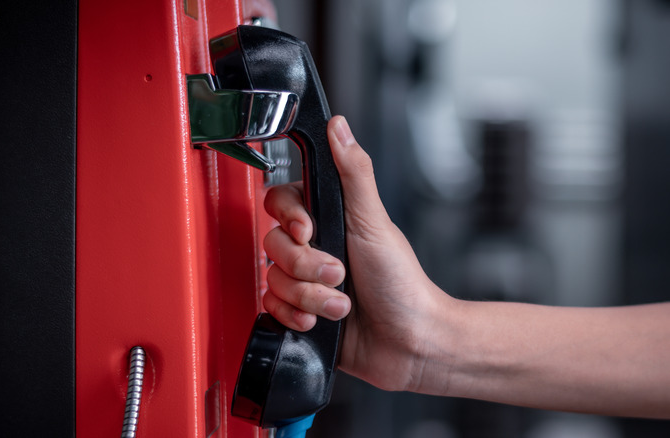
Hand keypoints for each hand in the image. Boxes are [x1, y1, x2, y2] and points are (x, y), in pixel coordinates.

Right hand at [262, 115, 453, 391]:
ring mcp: (304, 281)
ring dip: (309, 296)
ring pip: (273, 280)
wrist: (409, 344)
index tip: (310, 231)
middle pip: (274, 244)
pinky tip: (319, 322)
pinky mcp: (298, 312)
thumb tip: (339, 126)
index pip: (281, 202)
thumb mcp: (375, 222)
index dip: (290, 217)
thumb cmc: (401, 283)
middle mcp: (313, 248)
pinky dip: (296, 317)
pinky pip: (271, 308)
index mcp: (329, 220)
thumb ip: (353, 174)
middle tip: (339, 274)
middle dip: (307, 266)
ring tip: (341, 304)